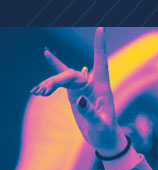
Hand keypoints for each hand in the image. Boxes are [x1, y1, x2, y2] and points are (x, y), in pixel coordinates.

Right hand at [30, 27, 126, 155]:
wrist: (105, 140)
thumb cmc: (107, 133)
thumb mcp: (101, 125)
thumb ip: (91, 112)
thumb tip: (78, 98)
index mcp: (102, 87)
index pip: (100, 62)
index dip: (99, 45)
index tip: (100, 28)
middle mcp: (92, 84)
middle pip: (70, 74)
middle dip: (56, 80)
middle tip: (43, 91)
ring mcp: (82, 88)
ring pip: (63, 78)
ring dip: (49, 83)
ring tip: (38, 92)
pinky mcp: (74, 94)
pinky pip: (60, 83)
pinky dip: (49, 83)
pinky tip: (40, 84)